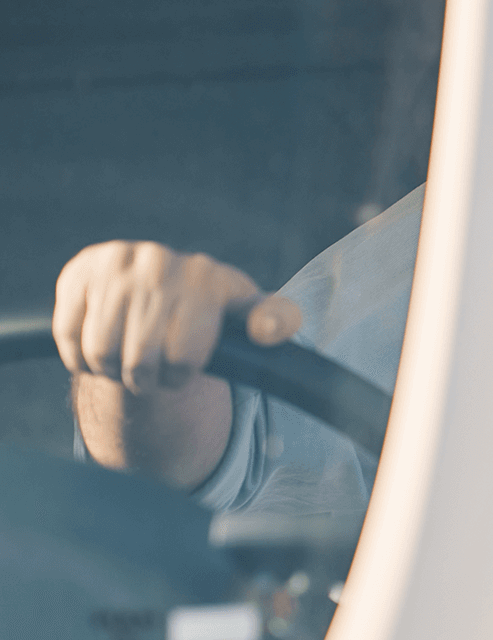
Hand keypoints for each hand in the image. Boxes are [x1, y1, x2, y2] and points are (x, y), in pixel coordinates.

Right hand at [54, 241, 302, 394]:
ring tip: (129, 357)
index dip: (181, 374)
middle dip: (147, 379)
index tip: (187, 365)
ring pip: (102, 353)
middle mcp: (161, 260)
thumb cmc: (209, 312)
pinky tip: (102, 344)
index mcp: (208, 276)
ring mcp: (117, 262)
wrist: (156, 288)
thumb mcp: (247, 315)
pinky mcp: (78, 271)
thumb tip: (268, 330)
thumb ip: (274, 321)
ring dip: (112, 370)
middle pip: (141, 362)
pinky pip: (70, 338)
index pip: (185, 357)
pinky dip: (81, 357)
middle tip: (153, 368)